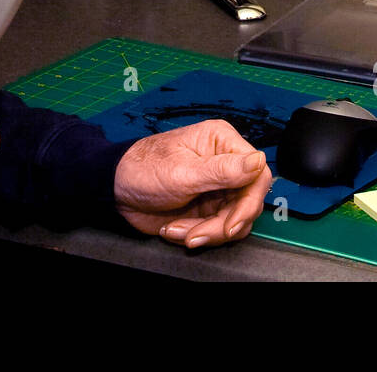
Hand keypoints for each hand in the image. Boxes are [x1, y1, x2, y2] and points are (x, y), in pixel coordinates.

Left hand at [113, 119, 272, 248]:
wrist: (117, 191)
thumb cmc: (142, 169)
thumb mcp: (182, 173)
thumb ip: (222, 170)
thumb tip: (259, 161)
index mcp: (222, 142)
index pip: (257, 174)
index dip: (249, 203)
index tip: (231, 224)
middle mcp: (225, 163)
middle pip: (248, 202)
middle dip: (222, 224)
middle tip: (197, 234)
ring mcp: (218, 188)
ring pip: (236, 220)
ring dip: (208, 232)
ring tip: (180, 230)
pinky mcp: (209, 207)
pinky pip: (219, 229)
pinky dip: (199, 235)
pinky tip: (176, 229)